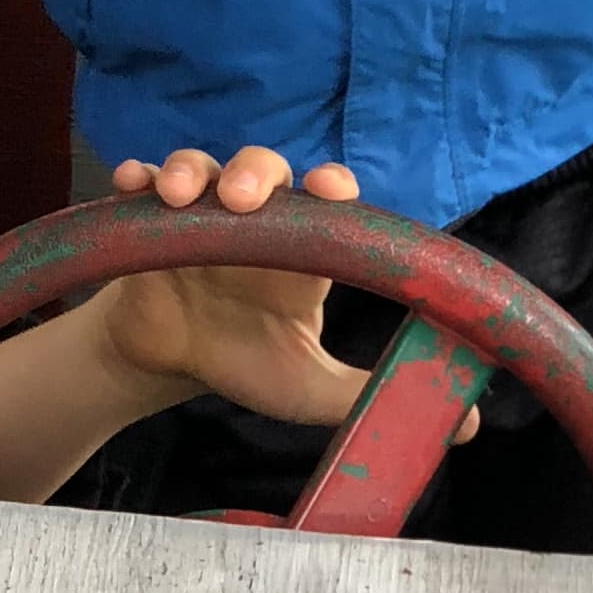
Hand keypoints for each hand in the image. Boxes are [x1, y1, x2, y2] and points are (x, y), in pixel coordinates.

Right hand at [98, 145, 365, 429]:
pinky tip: (129, 181)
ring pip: (200, 168)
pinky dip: (137, 177)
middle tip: (240, 199)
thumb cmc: (245, 362)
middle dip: (254, 172)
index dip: (332, 186)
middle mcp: (254, 221)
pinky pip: (143, 186)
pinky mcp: (152, 221)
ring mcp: (201, 214)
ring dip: (189, 169)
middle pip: (262, 171)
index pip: (325, 204)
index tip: (330, 188)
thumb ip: (366, 393)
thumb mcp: (306, 386)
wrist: (171, 364)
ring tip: (177, 194)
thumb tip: (463, 423)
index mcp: (299, 252)